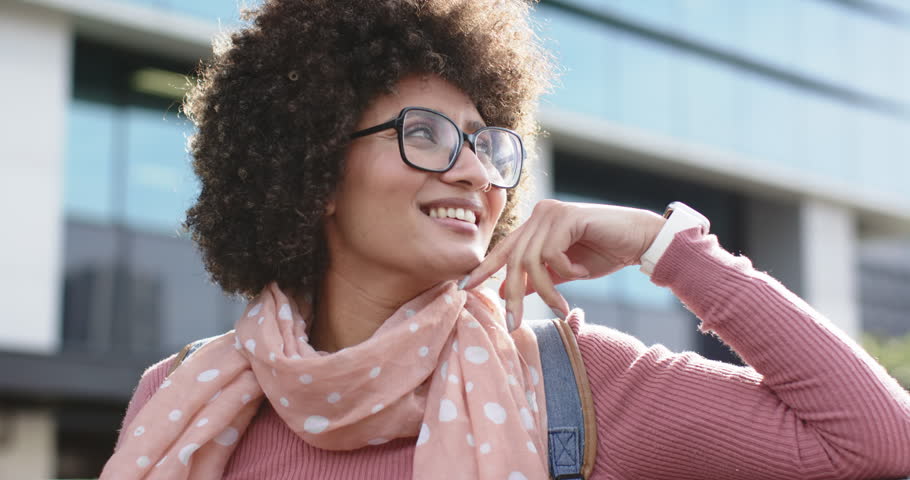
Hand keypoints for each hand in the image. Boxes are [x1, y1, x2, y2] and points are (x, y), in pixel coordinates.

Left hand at [461, 200, 665, 323]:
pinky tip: (581, 272)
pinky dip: (565, 272)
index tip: (463, 288)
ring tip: (560, 306)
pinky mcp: (566, 216)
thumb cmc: (605, 253)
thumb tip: (508, 292)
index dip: (483, 269)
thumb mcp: (565, 271)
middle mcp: (539, 214)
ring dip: (545, 290)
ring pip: (530, 261)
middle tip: (513, 324)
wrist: (641, 241)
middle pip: (512, 259)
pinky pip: (551, 255)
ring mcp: (551, 213)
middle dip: (511, 295)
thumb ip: (538, 277)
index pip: (503, 249)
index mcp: (536, 225)